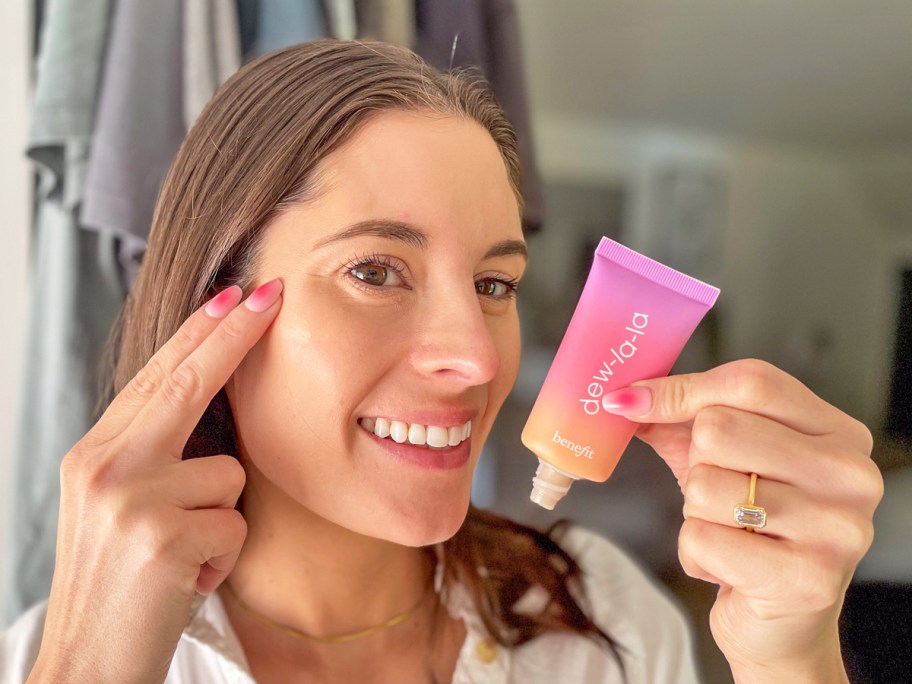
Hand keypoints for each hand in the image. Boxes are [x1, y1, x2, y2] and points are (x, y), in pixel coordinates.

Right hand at [28, 280, 282, 683]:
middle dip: (235, 333)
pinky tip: (185, 580)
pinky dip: (222, 556)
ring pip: (230, 475)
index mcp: (95, 454)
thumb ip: (150, 455)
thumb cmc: (115, 585)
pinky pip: (234, 524)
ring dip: (220, 520)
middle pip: (187, 382)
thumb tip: (199, 404)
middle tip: (272, 294)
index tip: (232, 295)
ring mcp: (132, 499)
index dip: (199, 333)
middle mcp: (106, 466)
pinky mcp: (164, 537)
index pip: (157, 377)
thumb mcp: (115, 507)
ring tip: (182, 556)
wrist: (85, 664)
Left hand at [602, 359, 881, 683]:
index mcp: (837, 433)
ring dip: (695, 514)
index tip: (633, 402)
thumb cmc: (751, 531)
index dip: (681, 390)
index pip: (751, 381)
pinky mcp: (806, 579)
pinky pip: (702, 539)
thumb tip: (625, 397)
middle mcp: (849, 475)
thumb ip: (681, 419)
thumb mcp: (722, 461)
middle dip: (695, 465)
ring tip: (731, 534)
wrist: (781, 624)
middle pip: (719, 428)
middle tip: (720, 497)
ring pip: (703, 486)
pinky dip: (696, 554)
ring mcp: (835, 528)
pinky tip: (728, 567)